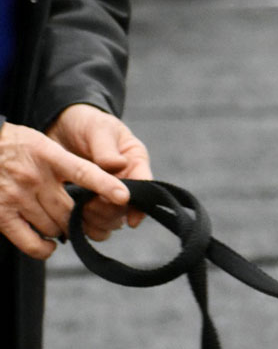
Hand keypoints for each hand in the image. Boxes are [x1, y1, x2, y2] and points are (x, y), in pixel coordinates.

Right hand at [1, 117, 132, 258]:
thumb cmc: (11, 146)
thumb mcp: (40, 142)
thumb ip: (65, 162)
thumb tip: (102, 183)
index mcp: (47, 155)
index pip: (82, 171)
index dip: (105, 185)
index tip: (124, 196)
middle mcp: (33, 177)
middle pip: (72, 212)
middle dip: (84, 221)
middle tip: (87, 222)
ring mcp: (16, 197)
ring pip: (55, 228)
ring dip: (62, 231)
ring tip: (59, 223)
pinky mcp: (1, 214)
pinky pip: (33, 243)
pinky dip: (45, 248)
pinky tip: (49, 244)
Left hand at [48, 103, 151, 234]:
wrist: (61, 126)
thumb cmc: (86, 123)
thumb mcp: (98, 129)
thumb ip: (106, 148)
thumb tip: (118, 165)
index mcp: (135, 162)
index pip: (145, 187)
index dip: (140, 205)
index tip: (131, 220)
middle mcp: (127, 181)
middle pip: (127, 207)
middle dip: (111, 212)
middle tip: (90, 207)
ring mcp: (109, 193)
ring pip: (112, 220)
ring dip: (98, 221)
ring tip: (80, 212)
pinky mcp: (90, 202)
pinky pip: (93, 222)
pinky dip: (85, 225)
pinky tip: (74, 220)